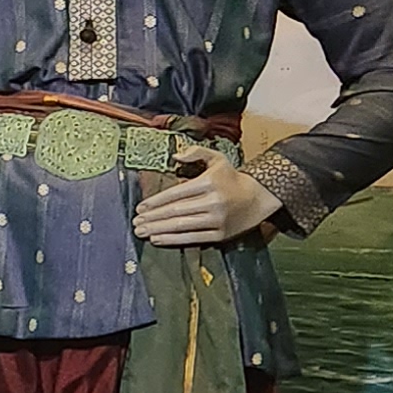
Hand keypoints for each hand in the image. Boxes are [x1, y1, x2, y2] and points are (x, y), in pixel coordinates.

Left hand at [131, 149, 279, 247]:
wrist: (258, 197)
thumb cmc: (231, 178)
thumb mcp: (217, 158)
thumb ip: (196, 152)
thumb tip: (175, 156)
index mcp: (208, 183)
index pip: (176, 193)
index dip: (156, 201)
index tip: (140, 207)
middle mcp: (213, 201)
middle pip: (176, 211)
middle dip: (153, 218)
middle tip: (135, 222)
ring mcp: (217, 220)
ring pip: (182, 226)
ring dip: (159, 229)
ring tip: (141, 231)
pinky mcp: (220, 234)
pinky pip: (193, 238)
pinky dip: (173, 239)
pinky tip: (158, 238)